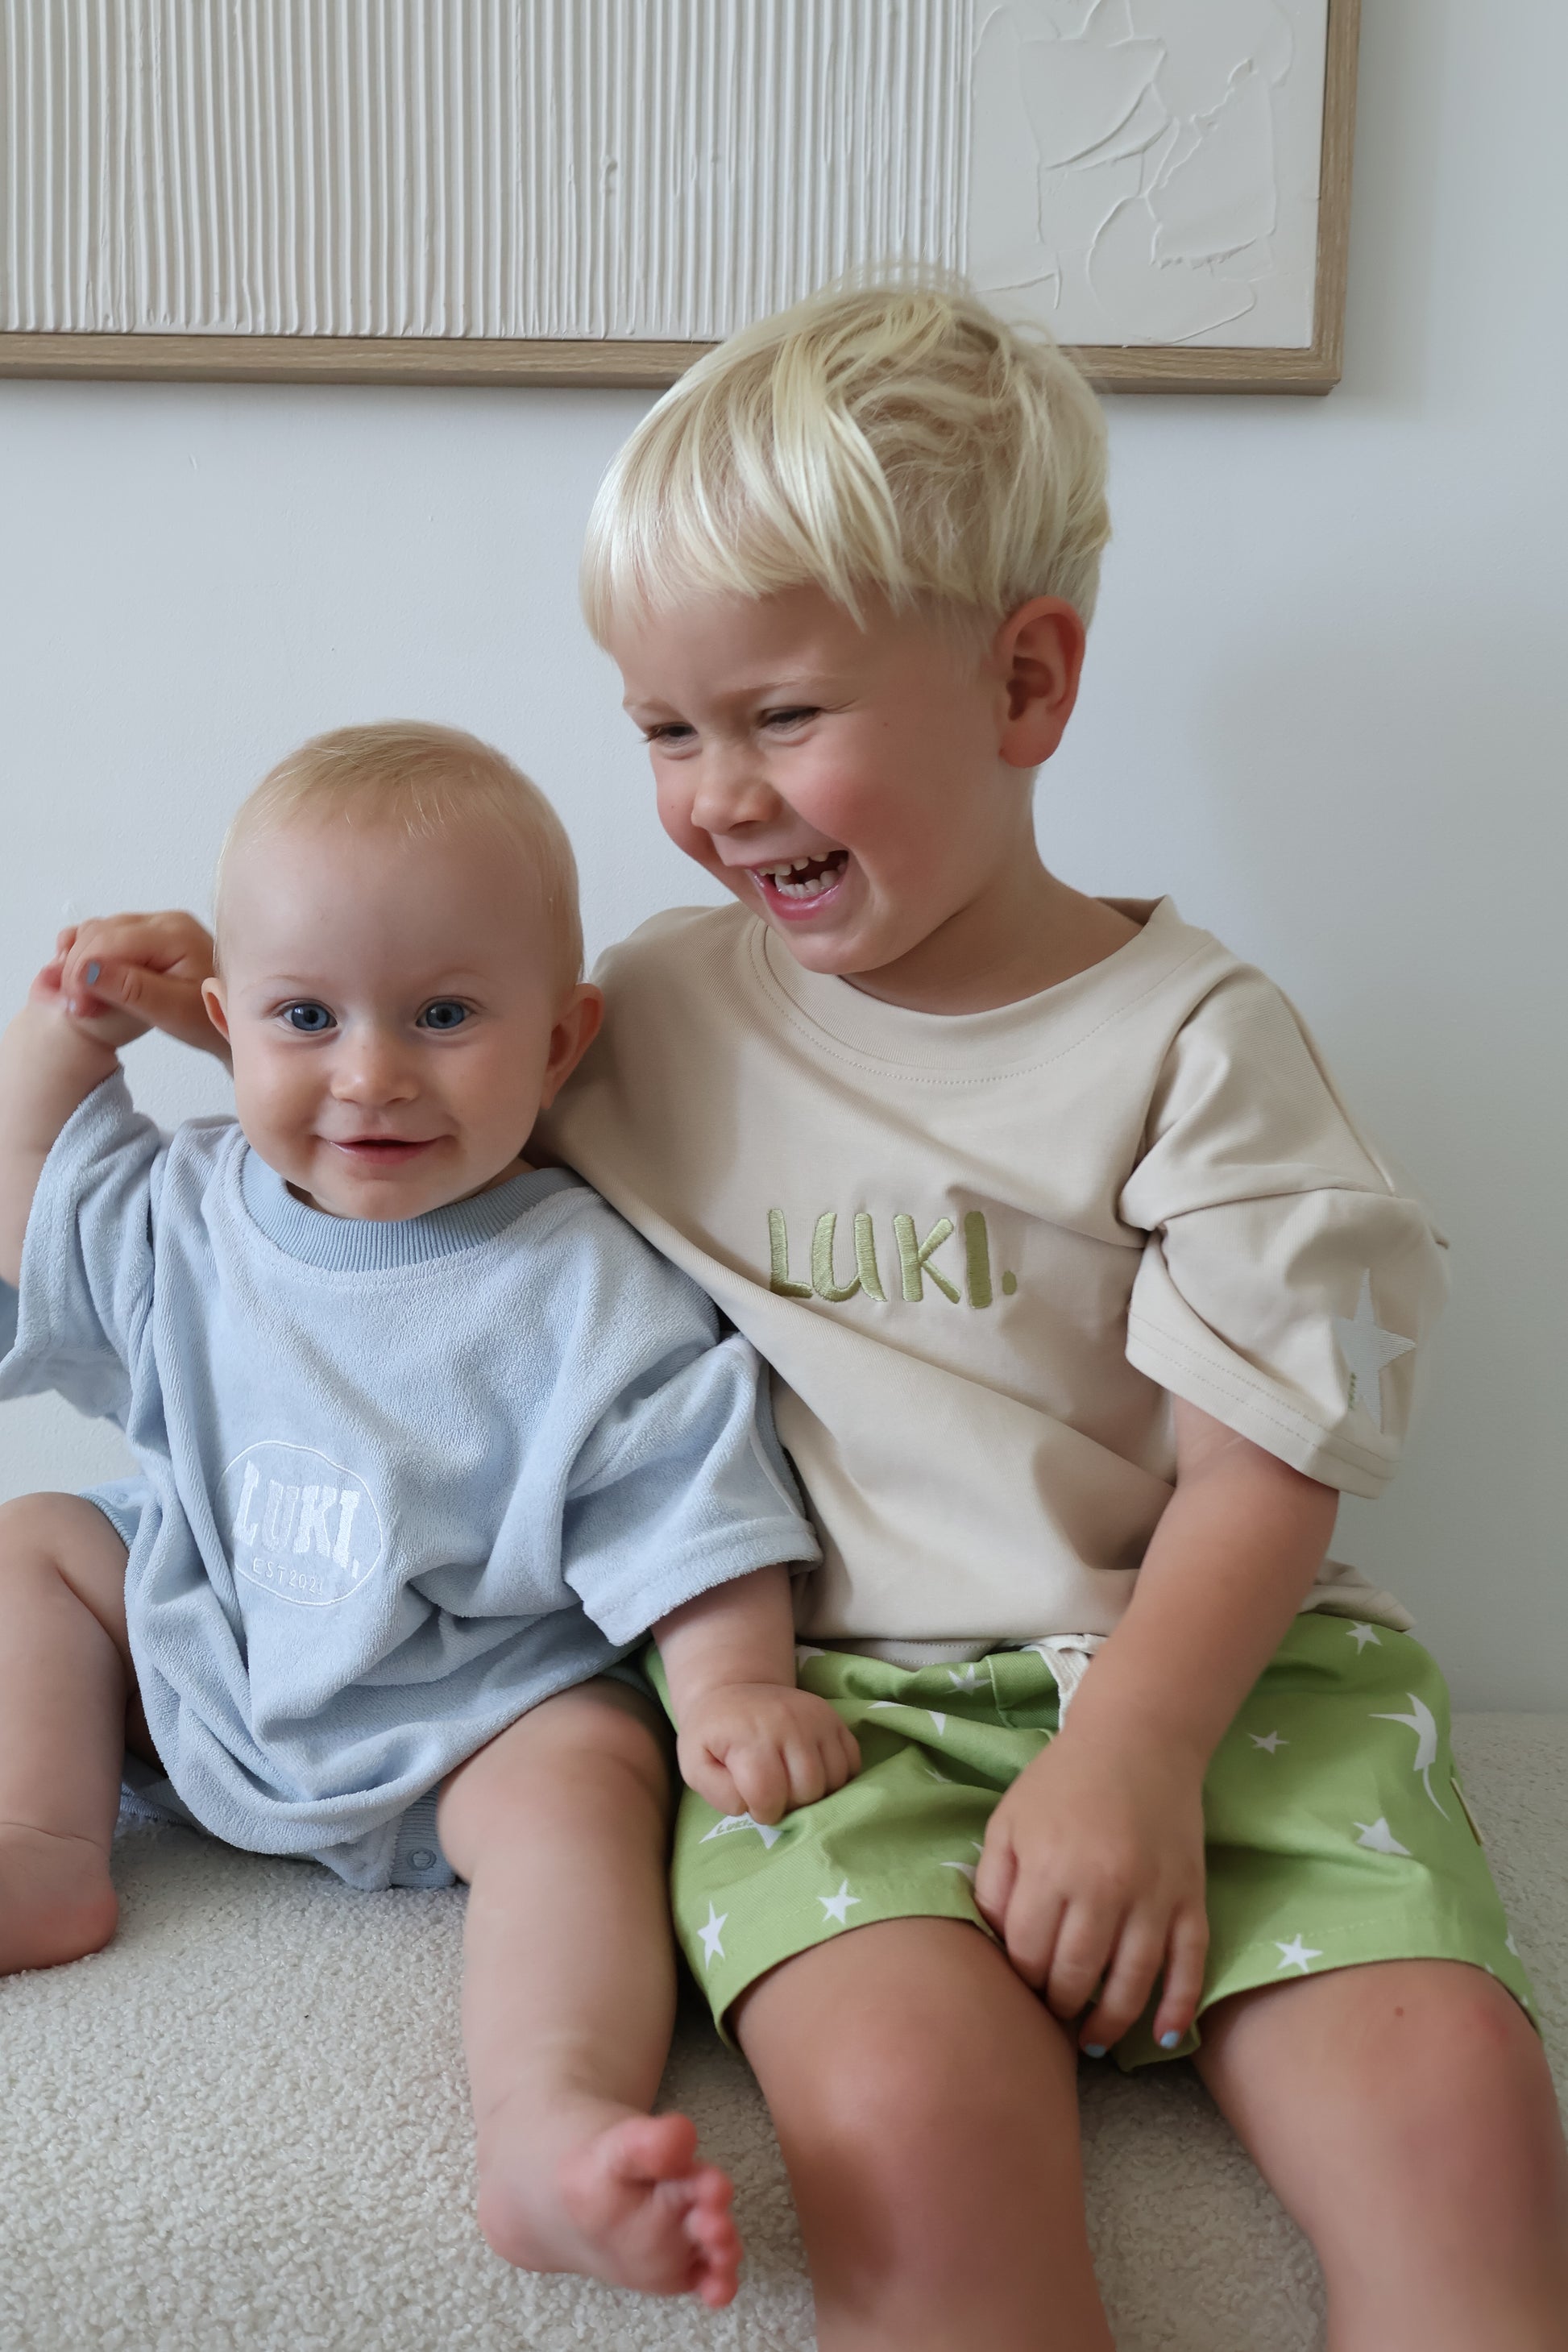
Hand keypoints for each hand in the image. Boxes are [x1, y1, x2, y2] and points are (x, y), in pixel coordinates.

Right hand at [52, 912, 223, 1061]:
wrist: (234, 1024)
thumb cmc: (209, 1022)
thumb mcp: (172, 1012)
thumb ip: (131, 989)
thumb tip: (85, 969)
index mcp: (175, 932)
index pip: (109, 941)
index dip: (82, 973)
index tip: (77, 1010)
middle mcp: (165, 920)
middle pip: (100, 933)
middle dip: (77, 970)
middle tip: (76, 1009)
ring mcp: (156, 925)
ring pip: (98, 933)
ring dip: (78, 963)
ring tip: (80, 1001)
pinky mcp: (148, 935)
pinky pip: (106, 936)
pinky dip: (87, 957)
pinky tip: (80, 983)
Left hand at [676, 1682, 859, 1824]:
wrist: (734, 1690)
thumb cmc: (713, 1735)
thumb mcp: (694, 1765)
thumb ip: (716, 1792)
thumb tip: (748, 1805)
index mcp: (750, 1735)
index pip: (768, 1794)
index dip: (762, 1811)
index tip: (754, 1805)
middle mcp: (788, 1723)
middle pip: (807, 1789)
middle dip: (790, 1804)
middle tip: (774, 1795)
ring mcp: (817, 1718)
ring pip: (834, 1779)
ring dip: (815, 1793)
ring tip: (792, 1785)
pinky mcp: (834, 1719)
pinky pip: (851, 1762)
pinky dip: (837, 1778)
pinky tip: (814, 1774)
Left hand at [974, 1726, 1208, 2054]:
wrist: (1138, 1739)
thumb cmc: (1062, 1783)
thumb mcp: (1009, 1822)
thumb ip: (992, 1884)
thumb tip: (988, 1946)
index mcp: (1051, 1868)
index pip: (1028, 1954)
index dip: (1020, 1980)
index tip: (1019, 1988)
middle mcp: (1103, 1887)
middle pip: (1076, 1975)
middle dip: (1059, 2005)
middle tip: (1052, 2015)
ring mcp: (1153, 1896)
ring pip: (1131, 1983)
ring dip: (1109, 2022)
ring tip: (1090, 2039)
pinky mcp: (1191, 1898)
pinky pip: (1189, 1966)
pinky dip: (1177, 2008)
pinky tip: (1161, 2036)